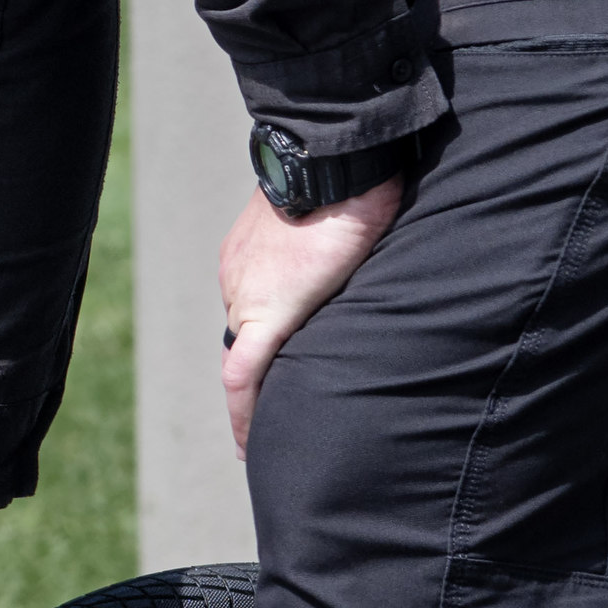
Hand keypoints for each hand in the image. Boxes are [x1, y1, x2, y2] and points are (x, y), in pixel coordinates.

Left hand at [218, 176, 405, 454]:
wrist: (340, 161)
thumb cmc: (352, 179)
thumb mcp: (344, 217)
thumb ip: (341, 248)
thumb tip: (369, 254)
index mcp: (252, 256)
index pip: (250, 311)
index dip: (258, 349)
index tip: (262, 381)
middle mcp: (238, 277)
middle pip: (245, 338)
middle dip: (260, 377)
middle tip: (272, 418)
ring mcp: (243, 293)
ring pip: (244, 357)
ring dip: (258, 395)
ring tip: (268, 438)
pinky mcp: (265, 312)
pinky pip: (243, 374)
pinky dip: (244, 411)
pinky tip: (249, 446)